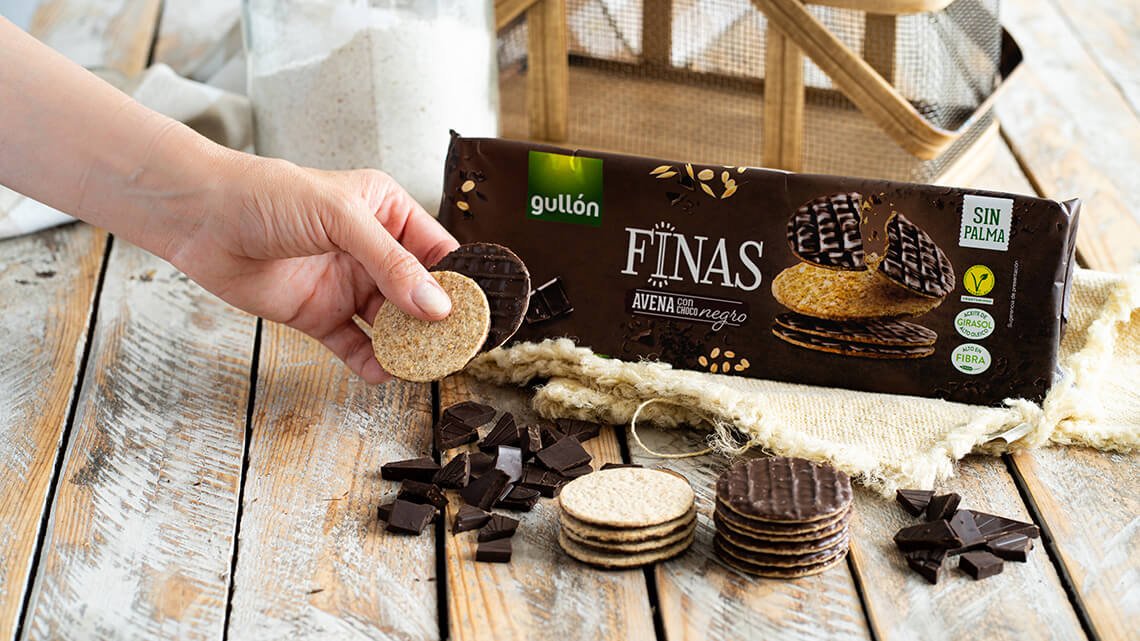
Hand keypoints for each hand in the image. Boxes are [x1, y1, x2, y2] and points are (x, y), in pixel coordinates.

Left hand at [166, 154, 458, 383]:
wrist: (199, 218)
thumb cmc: (266, 195)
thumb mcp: (340, 219)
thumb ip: (391, 264)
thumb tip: (436, 306)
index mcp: (386, 212)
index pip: (437, 251)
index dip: (460, 281)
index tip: (481, 310)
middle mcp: (372, 250)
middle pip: (419, 293)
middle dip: (438, 320)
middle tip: (459, 346)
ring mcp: (346, 284)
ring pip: (390, 322)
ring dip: (407, 343)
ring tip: (425, 363)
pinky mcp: (319, 314)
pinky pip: (354, 344)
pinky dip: (370, 360)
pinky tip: (384, 371)